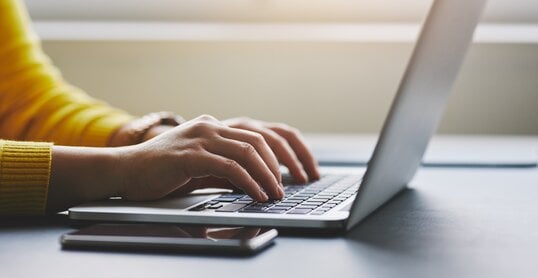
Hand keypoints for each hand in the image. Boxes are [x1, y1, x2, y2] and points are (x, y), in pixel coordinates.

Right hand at [117, 115, 283, 201]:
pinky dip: (248, 182)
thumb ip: (225, 170)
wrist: (123, 170)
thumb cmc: (160, 171)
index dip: (275, 156)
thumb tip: (253, 182)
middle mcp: (209, 126)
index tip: (285, 176)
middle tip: (283, 188)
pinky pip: (229, 168)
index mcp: (212, 126)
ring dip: (266, 176)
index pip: (255, 135)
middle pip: (257, 141)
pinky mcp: (190, 156)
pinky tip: (256, 195)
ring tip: (274, 194)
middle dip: (277, 166)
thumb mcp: (200, 167)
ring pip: (247, 152)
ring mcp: (199, 138)